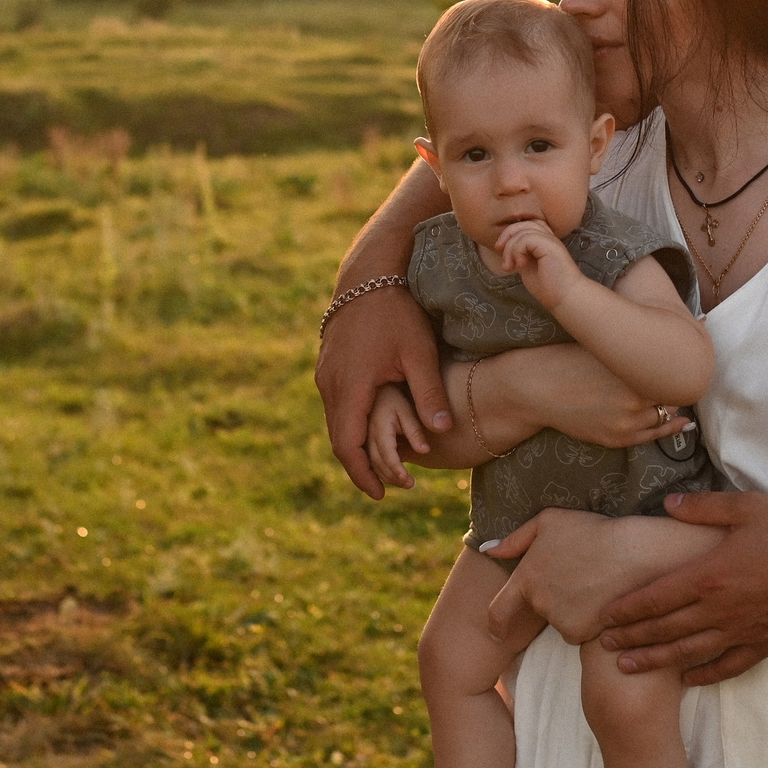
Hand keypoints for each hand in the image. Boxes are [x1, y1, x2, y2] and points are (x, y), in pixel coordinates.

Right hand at [317, 285, 445, 499]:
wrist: (369, 272)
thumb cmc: (398, 310)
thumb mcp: (419, 352)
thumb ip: (429, 394)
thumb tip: (442, 432)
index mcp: (350, 386)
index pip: (348, 446)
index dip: (363, 474)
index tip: (380, 494)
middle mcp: (331, 383)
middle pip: (338, 440)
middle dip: (359, 467)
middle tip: (382, 489)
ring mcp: (326, 373)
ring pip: (335, 422)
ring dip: (354, 446)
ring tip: (379, 464)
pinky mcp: (329, 363)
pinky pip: (336, 404)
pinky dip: (350, 424)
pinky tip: (370, 428)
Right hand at [479, 342, 694, 452]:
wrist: (533, 388)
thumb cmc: (564, 357)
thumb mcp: (600, 342)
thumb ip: (631, 345)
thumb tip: (664, 331)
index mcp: (630, 370)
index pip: (671, 368)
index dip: (680, 358)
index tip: (689, 345)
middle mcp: (633, 399)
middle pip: (671, 392)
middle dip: (675, 382)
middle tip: (687, 369)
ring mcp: (624, 422)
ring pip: (663, 414)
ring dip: (671, 403)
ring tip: (680, 390)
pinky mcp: (614, 438)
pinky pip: (651, 436)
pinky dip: (669, 427)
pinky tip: (683, 422)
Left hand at [481, 508, 719, 644]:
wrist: (636, 553)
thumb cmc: (594, 530)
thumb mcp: (550, 521)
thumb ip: (515, 538)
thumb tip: (489, 551)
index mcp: (526, 577)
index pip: (498, 611)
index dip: (496, 623)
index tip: (496, 632)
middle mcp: (539, 603)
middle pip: (541, 612)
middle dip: (554, 600)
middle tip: (579, 579)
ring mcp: (561, 621)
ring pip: (563, 625)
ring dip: (575, 612)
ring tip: (596, 586)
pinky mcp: (584, 635)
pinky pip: (583, 635)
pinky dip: (592, 624)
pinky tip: (606, 601)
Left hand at [493, 219, 579, 308]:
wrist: (566, 299)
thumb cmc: (550, 288)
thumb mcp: (528, 268)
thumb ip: (520, 256)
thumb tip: (507, 251)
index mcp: (545, 242)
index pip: (528, 225)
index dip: (512, 233)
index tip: (502, 251)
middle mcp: (549, 238)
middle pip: (524, 223)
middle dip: (507, 235)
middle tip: (500, 252)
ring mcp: (551, 241)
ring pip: (523, 230)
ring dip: (510, 247)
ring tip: (510, 266)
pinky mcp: (550, 246)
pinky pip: (526, 239)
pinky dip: (517, 251)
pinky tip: (520, 266)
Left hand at [597, 490, 767, 684]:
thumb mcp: (746, 508)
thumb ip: (702, 508)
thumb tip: (667, 504)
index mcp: (709, 575)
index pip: (656, 598)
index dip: (627, 610)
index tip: (605, 618)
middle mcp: (719, 610)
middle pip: (665, 629)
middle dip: (631, 638)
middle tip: (605, 646)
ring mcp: (741, 631)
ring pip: (688, 653)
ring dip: (655, 660)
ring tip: (628, 668)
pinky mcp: (763, 645)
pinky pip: (727, 666)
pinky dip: (704, 675)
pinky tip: (686, 680)